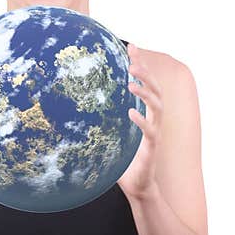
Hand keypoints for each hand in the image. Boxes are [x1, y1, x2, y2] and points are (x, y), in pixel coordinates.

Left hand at [118, 43, 162, 200]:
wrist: (139, 187)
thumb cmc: (125, 161)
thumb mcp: (112, 135)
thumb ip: (103, 121)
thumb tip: (76, 107)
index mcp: (146, 114)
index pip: (147, 84)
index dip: (141, 64)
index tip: (131, 47)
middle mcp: (153, 120)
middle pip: (156, 90)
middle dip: (146, 73)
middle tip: (132, 61)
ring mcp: (155, 133)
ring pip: (158, 107)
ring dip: (145, 93)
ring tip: (131, 83)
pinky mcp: (152, 148)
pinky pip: (150, 131)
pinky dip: (141, 121)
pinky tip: (130, 113)